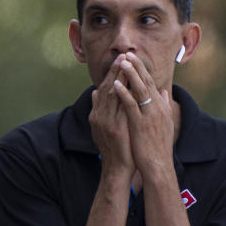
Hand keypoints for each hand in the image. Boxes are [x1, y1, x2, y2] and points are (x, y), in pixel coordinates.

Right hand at [89, 54, 134, 176]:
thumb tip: (95, 92)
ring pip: (112, 95)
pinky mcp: (114, 129)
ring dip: (119, 78)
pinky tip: (129, 84)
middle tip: (123, 55)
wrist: (117, 169)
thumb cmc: (116, 148)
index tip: (120, 60)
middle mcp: (98, 116)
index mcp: (97, 114)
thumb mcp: (105, 126)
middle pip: (107, 88)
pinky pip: (119, 108)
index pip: (105, 89)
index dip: (112, 74)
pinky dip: (123, 95)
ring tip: (126, 64)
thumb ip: (100, 109)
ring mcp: (104, 122)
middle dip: (115, 71)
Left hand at [113, 53, 175, 178]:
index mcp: (161, 107)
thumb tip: (165, 92)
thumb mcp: (165, 122)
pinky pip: (131, 105)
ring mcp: (149, 115)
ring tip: (121, 62)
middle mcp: (157, 108)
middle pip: (146, 82)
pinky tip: (115, 85)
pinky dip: (123, 93)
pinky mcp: (141, 124)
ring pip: (140, 89)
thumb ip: (165, 105)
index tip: (133, 58)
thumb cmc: (159, 146)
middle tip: (126, 54)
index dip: (142, 70)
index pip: (151, 83)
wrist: (158, 165)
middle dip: (136, 67)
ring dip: (130, 74)